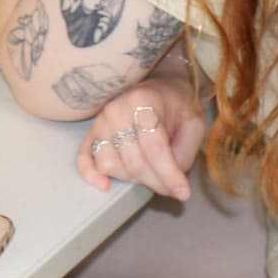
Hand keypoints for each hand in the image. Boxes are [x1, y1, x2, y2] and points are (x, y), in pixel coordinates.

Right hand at [76, 73, 205, 200]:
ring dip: (132, 178)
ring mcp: (100, 122)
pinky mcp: (91, 132)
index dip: (169, 174)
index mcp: (144, 101)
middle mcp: (116, 110)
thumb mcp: (193, 122)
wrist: (158, 85)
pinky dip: (91, 174)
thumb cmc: (177, 104)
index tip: (183, 193)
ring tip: (149, 173)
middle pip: (133, 161)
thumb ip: (185, 151)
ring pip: (110, 164)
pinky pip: (84, 157)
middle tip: (172, 186)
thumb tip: (171, 179)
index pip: (154, 147)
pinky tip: (105, 185)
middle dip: (155, 181)